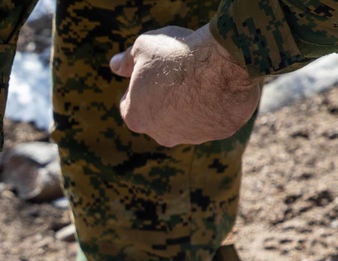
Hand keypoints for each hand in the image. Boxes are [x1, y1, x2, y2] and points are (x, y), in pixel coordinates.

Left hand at [109, 25, 260, 146]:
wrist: (223, 63)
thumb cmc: (177, 55)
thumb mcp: (143, 46)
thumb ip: (126, 60)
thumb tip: (115, 66)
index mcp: (135, 118)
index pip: (130, 104)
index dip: (140, 85)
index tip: (153, 70)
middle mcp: (162, 135)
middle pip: (158, 116)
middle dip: (165, 98)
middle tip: (178, 73)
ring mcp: (193, 137)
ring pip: (188, 119)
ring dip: (191, 103)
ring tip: (202, 76)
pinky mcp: (220, 132)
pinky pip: (215, 117)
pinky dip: (216, 104)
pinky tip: (221, 84)